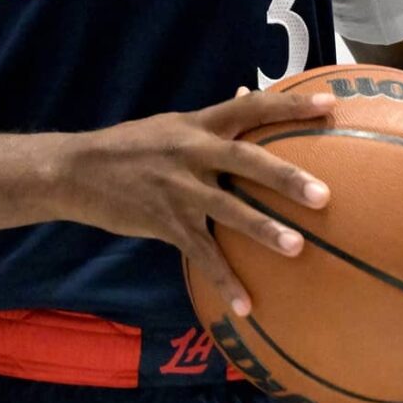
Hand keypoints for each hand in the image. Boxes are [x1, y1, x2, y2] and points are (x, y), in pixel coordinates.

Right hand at [57, 89, 336, 317]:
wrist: (75, 170)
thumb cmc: (129, 146)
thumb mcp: (171, 124)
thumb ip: (211, 119)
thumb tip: (247, 96)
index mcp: (197, 124)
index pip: (249, 107)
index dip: (289, 106)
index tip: (327, 104)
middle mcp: (191, 153)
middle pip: (246, 160)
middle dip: (285, 177)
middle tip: (323, 195)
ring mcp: (178, 189)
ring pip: (227, 210)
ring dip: (263, 230)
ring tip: (297, 248)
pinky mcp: (164, 222)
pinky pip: (201, 255)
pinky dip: (224, 281)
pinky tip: (246, 307)